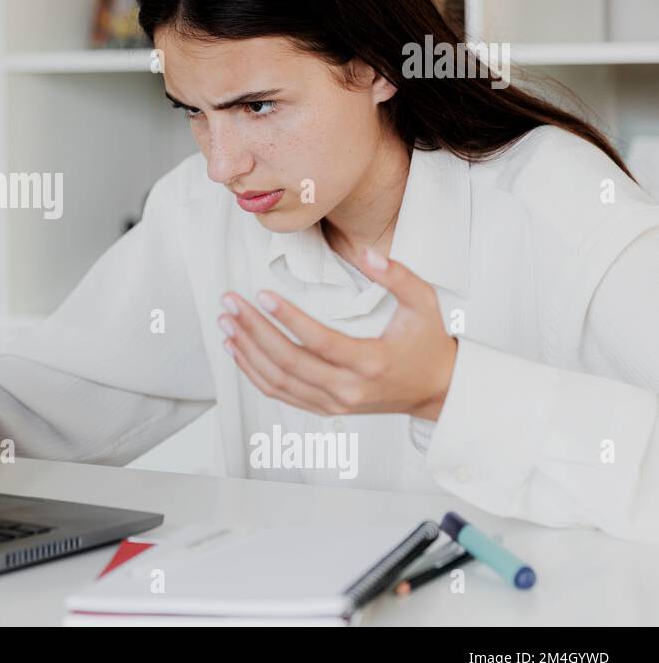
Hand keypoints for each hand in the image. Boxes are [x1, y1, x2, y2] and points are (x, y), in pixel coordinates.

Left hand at [218, 249, 457, 420]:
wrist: (436, 390)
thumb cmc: (427, 343)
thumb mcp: (424, 303)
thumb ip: (398, 275)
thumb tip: (366, 253)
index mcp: (372, 363)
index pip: (320, 342)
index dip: (289, 319)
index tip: (262, 295)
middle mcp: (349, 389)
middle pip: (290, 363)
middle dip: (254, 331)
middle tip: (231, 303)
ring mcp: (334, 403)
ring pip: (279, 381)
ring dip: (247, 351)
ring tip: (227, 322)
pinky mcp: (324, 409)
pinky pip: (280, 393)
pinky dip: (254, 372)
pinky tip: (237, 348)